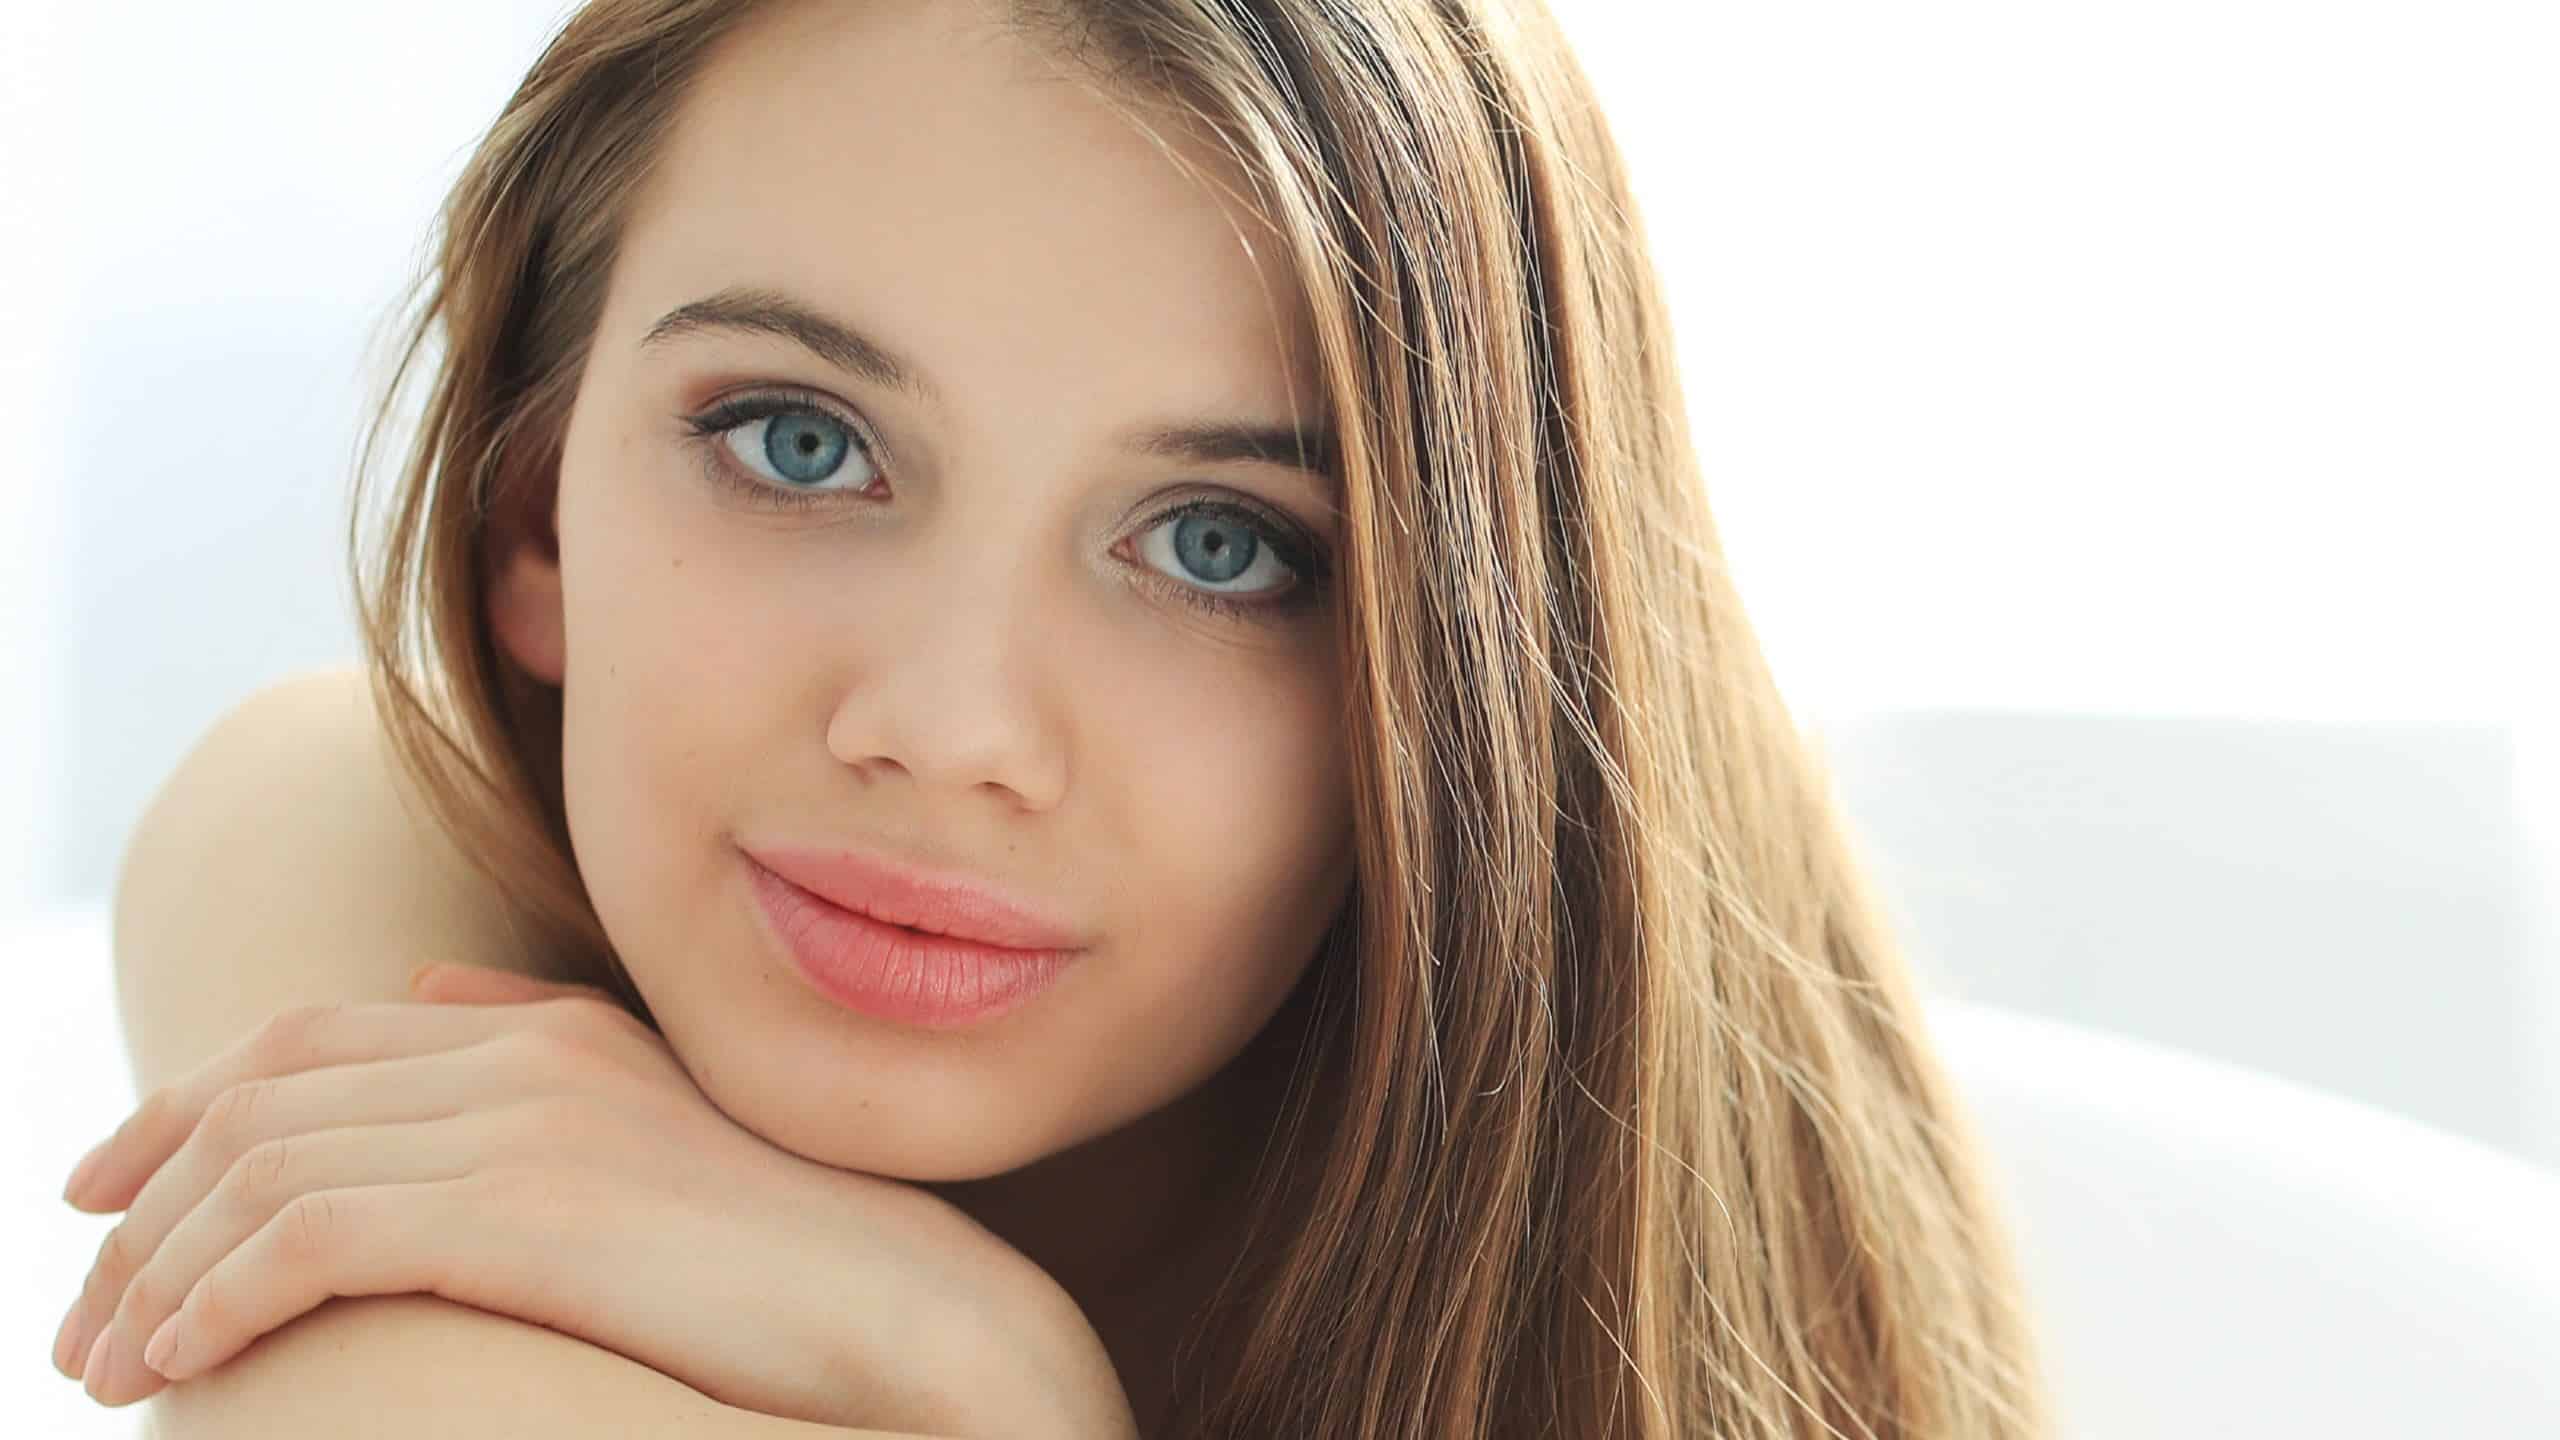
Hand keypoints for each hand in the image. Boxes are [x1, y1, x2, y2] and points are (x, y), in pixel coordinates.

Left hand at [51, 963, 1134, 1435]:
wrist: (915, 1308)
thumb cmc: (797, 1255)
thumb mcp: (661, 1132)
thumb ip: (542, 1047)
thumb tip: (428, 992)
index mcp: (552, 1025)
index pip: (312, 1037)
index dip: (182, 1107)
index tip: (104, 1193)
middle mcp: (525, 1046)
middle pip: (261, 1092)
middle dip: (141, 1199)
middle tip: (82, 1312)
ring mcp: (526, 1116)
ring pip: (265, 1166)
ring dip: (156, 1271)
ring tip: (110, 1365)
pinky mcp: (525, 1204)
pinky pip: (308, 1235)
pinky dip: (216, 1299)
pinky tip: (180, 1366)